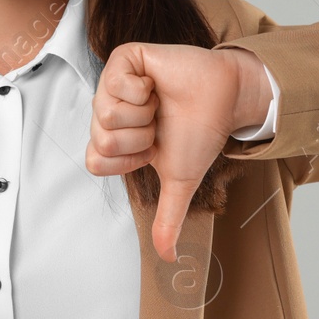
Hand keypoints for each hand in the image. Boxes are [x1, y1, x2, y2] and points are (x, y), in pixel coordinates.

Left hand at [86, 43, 269, 260]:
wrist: (224, 100)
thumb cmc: (199, 134)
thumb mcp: (179, 181)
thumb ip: (168, 217)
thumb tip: (168, 259)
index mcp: (114, 140)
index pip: (95, 161)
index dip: (127, 160)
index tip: (152, 149)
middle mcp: (108, 112)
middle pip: (100, 138)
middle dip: (139, 137)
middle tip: (159, 124)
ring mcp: (112, 84)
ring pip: (105, 113)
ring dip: (143, 114)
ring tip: (159, 104)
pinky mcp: (123, 59)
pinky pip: (116, 82)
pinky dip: (143, 89)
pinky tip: (156, 84)